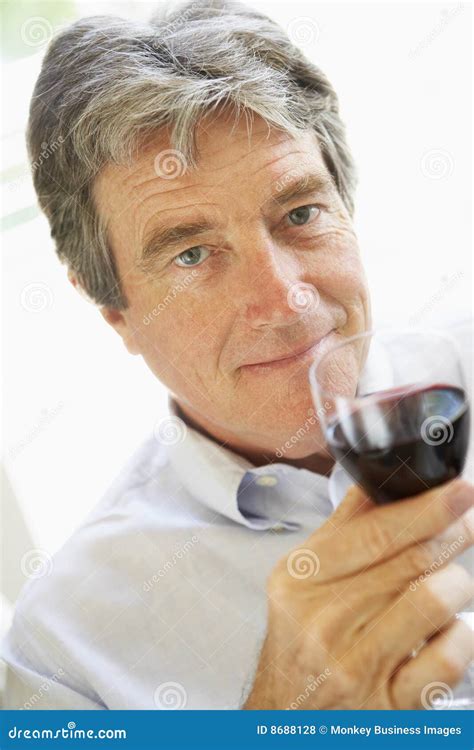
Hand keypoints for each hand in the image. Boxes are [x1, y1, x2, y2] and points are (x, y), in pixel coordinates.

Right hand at [244, 479, 473, 708]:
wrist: (288, 714)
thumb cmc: (303, 637)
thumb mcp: (304, 578)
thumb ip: (343, 528)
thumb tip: (379, 478)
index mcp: (302, 579)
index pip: (374, 533)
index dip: (425, 508)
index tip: (459, 490)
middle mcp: (322, 621)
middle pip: (410, 562)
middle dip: (452, 535)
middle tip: (466, 521)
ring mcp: (355, 666)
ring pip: (434, 602)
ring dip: (457, 583)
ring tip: (453, 580)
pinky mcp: (388, 705)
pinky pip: (448, 658)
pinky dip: (460, 636)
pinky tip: (447, 631)